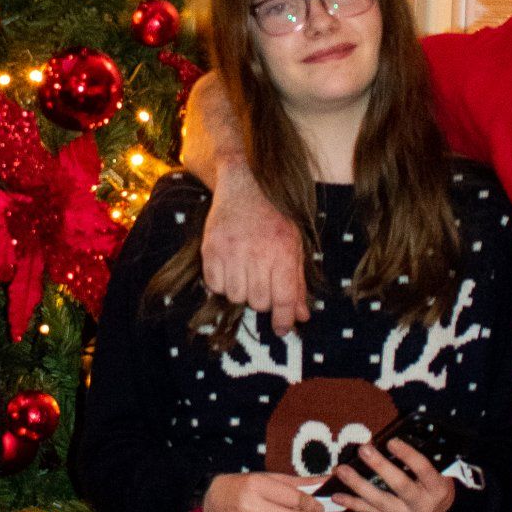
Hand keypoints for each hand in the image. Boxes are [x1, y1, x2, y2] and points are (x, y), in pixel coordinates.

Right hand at [202, 164, 308, 335]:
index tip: (280, 329)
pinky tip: (230, 268)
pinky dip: (222, 283)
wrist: (247, 182)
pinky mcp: (211, 248)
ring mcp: (231, 250)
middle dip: (262, 299)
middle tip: (262, 282)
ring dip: (242, 292)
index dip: (283, 320)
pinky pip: (215, 285)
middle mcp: (257, 253)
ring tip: (246, 273)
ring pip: (236, 297)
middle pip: (259, 302)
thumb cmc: (275, 216)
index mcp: (283, 252)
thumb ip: (297, 283)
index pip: (283, 299)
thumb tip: (301, 316)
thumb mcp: (294, 246)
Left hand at [329, 437, 456, 511]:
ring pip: (380, 501)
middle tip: (363, 450)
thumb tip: (389, 441)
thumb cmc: (435, 484)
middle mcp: (423, 506)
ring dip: (358, 485)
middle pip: (400, 485)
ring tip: (341, 471)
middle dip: (379, 466)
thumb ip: (418, 459)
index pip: (423, 469)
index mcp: (438, 488)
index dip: (408, 455)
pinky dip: (352, 503)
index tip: (391, 441)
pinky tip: (336, 495)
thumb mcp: (437, 471)